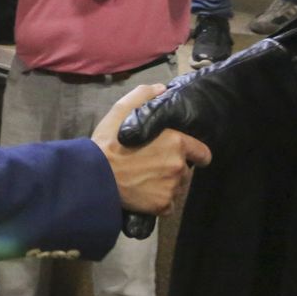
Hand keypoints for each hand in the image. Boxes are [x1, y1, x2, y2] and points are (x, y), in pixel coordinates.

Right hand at [93, 83, 211, 215]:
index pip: (202, 152)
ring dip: (166, 185)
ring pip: (177, 187)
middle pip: (186, 170)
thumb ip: (145, 95)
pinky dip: (160, 202)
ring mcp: (171, 187)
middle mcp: (178, 166)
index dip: (195, 154)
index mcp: (176, 142)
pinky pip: (169, 205)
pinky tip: (145, 195)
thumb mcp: (122, 110)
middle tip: (153, 166)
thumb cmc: (108, 142)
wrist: (94, 176)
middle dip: (173, 168)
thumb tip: (162, 89)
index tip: (184, 155)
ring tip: (145, 180)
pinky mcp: (162, 206)